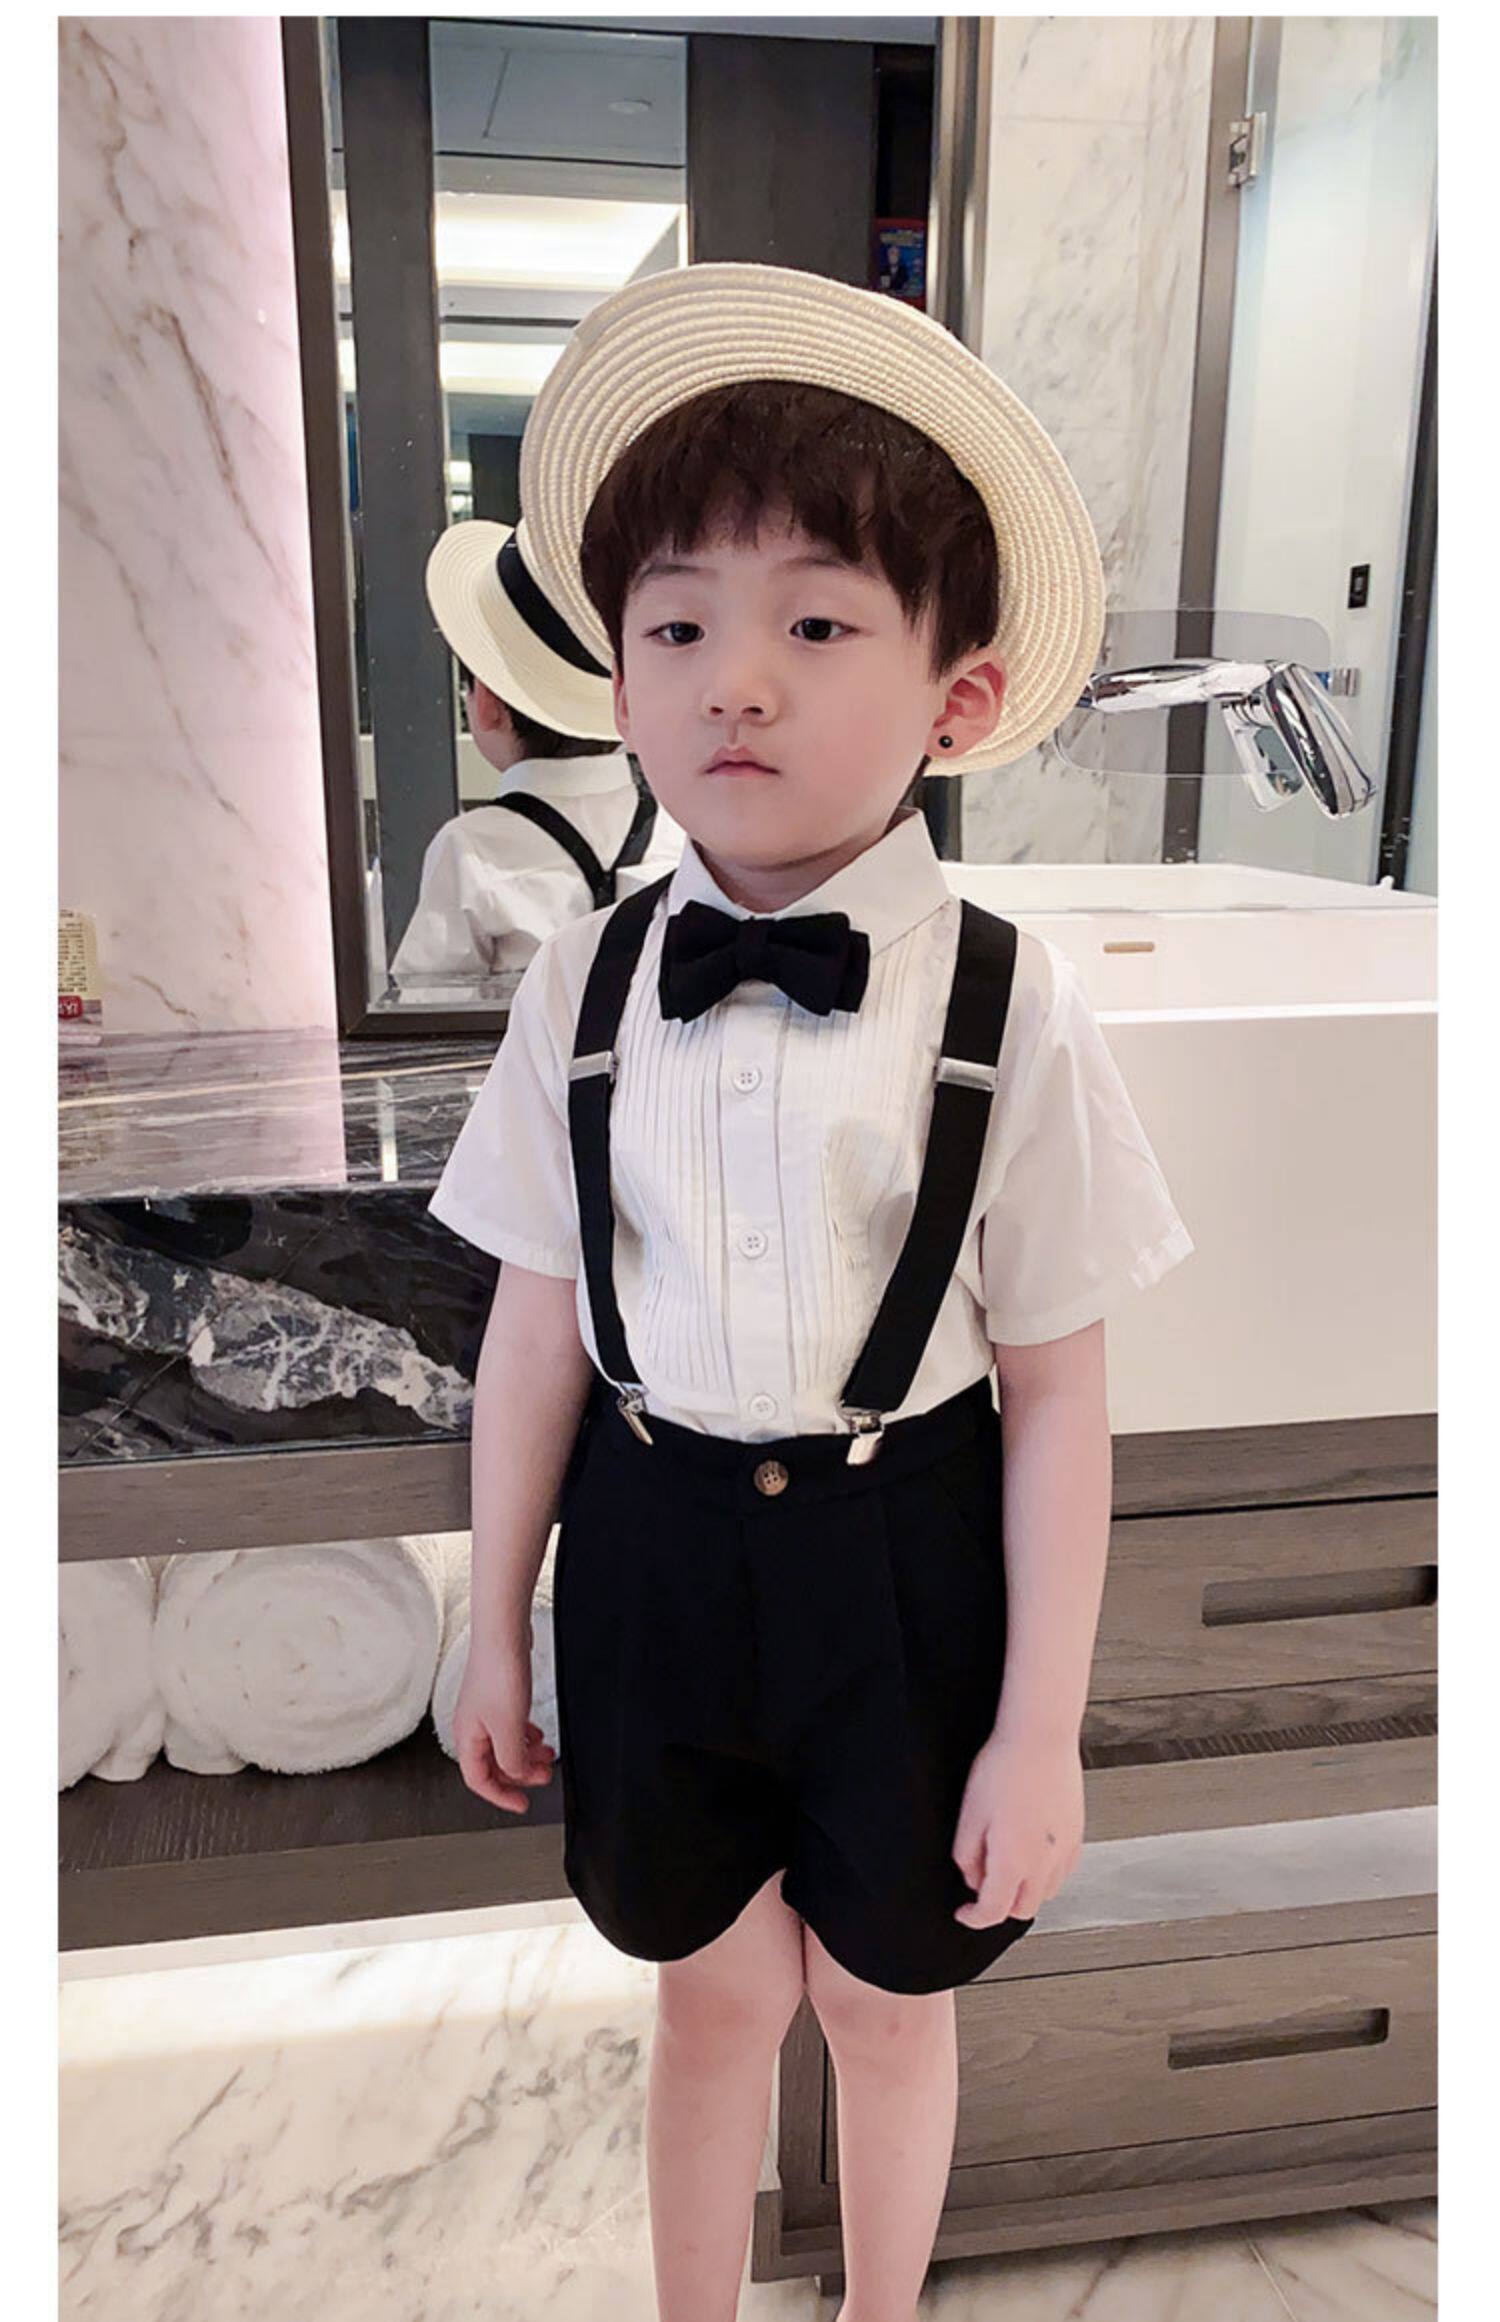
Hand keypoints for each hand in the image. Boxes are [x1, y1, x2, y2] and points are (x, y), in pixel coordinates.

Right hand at [452, 1631, 556, 1814]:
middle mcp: (472, 1725)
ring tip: (547, 1754)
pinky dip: (525, 1735)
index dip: (501, 1796)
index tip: (522, 1804)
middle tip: (543, 1775)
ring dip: (526, 1754)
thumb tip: (515, 1776)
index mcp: (467, 1737)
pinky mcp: (498, 1696)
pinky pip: (510, 1727)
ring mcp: (484, 1710)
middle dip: (520, 1773)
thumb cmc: (499, 1673)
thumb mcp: (508, 1728)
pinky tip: (538, 1733)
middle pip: (494, 1764)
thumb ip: (511, 1760)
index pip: (479, 1780)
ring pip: (505, 1744)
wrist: (504, 1633)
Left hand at [951, 1728, 1084, 1927]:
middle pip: (1023, 1909)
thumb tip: (973, 1878)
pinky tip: (1032, 1852)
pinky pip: (1062, 1870)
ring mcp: (1065, 1849)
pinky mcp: (1077, 1833)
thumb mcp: (970, 1814)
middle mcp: (1044, 1863)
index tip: (964, 1912)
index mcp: (1014, 1862)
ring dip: (1025, 1891)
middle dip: (1000, 1907)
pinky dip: (1045, 1873)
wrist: (1041, 1737)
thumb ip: (967, 1856)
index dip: (973, 1918)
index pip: (993, 1911)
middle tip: (983, 1886)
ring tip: (1007, 1866)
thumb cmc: (1004, 1767)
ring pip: (1045, 1892)